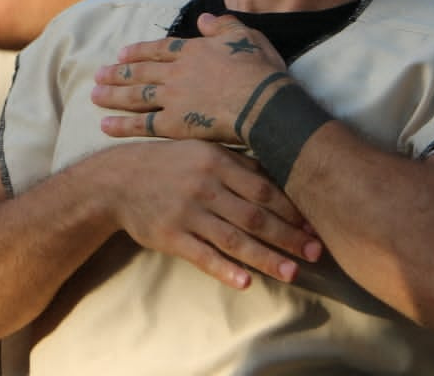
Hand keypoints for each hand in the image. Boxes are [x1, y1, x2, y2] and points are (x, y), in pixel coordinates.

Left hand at [93, 13, 286, 143]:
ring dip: (113, 94)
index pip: (159, 49)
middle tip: (99, 74)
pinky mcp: (174, 124)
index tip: (122, 53)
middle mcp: (177, 73)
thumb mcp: (246, 37)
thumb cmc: (260, 70)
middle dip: (118, 72)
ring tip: (94, 95)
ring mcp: (172, 98)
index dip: (139, 51)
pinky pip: (142, 125)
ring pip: (136, 95)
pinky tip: (104, 125)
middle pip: (141, 71)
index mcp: (193, 51)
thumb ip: (223, 26)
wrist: (262, 102)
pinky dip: (122, 125)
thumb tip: (204, 19)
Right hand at [108, 140, 321, 288]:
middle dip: (289, 236)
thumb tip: (281, 176)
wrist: (117, 180)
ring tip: (292, 273)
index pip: (265, 189)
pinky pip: (202, 256)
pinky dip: (225, 269)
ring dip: (266, 258)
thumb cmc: (169, 164)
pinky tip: (246, 282)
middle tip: (316, 253)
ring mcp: (188, 212)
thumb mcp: (203, 151)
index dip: (292, 209)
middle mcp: (206, 186)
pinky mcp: (170, 235)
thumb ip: (240, 164)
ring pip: (234, 239)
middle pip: (256, 215)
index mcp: (218, 161)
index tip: (314, 225)